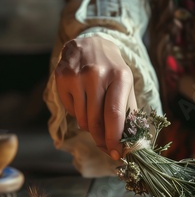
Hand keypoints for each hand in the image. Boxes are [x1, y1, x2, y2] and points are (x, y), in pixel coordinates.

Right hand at [55, 37, 136, 159]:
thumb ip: (129, 112)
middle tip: (107, 147)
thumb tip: (132, 142)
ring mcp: (77, 75)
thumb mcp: (126, 85)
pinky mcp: (62, 77)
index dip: (115, 138)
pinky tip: (84, 101)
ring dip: (91, 127)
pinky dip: (79, 114)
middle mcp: (98, 74)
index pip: (114, 114)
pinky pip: (71, 110)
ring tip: (97, 116)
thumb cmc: (113, 70)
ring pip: (83, 119)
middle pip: (97, 121)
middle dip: (103, 140)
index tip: (117, 153)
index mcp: (120, 77)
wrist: (91, 43)